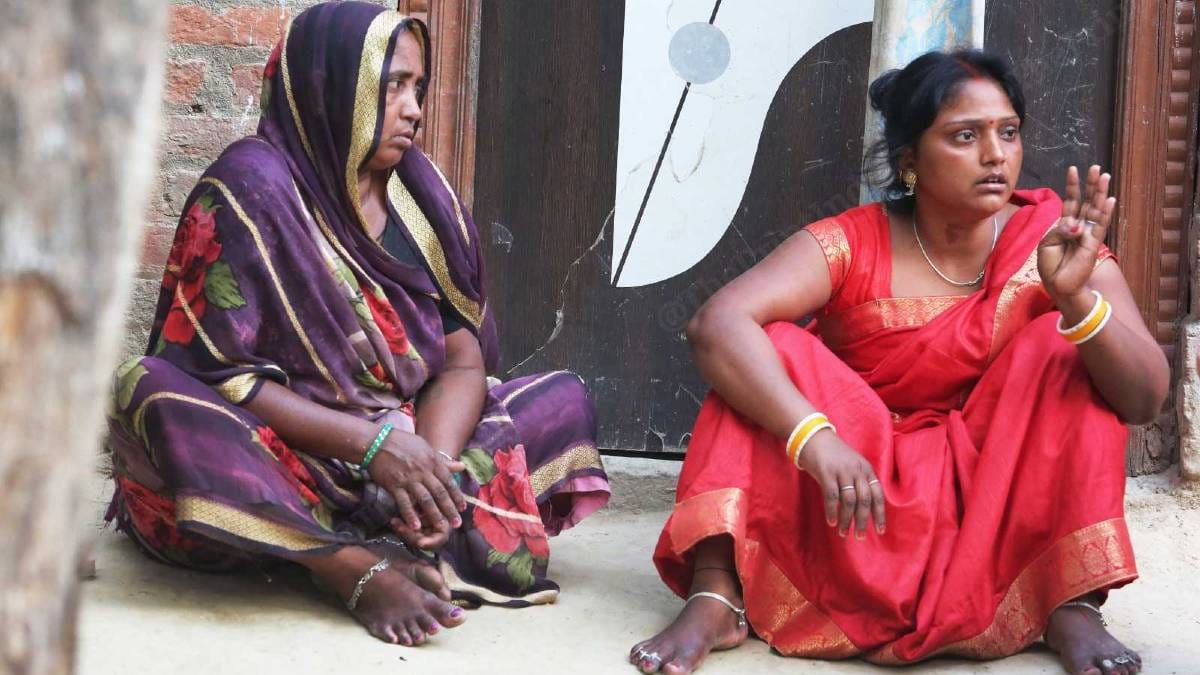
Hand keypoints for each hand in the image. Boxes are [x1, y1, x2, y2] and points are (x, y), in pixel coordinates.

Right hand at [367, 431, 466, 548]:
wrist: (377, 442)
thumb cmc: (402, 443)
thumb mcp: (426, 448)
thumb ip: (443, 461)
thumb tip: (462, 466)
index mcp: (432, 461)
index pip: (448, 481)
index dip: (457, 496)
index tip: (463, 508)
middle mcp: (423, 471)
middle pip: (440, 493)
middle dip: (450, 509)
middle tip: (457, 524)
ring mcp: (409, 478)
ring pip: (425, 499)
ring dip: (434, 515)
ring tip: (441, 528)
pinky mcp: (394, 485)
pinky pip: (404, 502)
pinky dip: (410, 515)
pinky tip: (415, 526)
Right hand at [797, 430, 885, 538]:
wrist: (813, 437)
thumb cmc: (833, 454)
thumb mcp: (852, 465)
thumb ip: (859, 482)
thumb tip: (862, 509)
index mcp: (866, 469)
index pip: (878, 495)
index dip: (880, 514)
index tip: (880, 530)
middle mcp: (857, 470)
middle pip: (864, 500)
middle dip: (863, 520)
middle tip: (859, 536)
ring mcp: (842, 471)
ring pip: (849, 501)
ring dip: (846, 519)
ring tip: (843, 532)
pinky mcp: (826, 472)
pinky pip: (832, 496)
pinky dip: (832, 511)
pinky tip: (831, 521)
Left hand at [1038, 165, 1115, 302]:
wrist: (1057, 284)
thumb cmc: (1050, 265)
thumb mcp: (1046, 244)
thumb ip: (1058, 231)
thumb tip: (1076, 226)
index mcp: (1065, 225)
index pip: (1071, 201)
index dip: (1072, 186)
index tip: (1073, 169)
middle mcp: (1078, 226)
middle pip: (1087, 201)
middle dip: (1091, 184)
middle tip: (1096, 167)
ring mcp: (1087, 234)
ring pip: (1096, 209)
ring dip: (1100, 193)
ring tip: (1104, 176)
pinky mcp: (1093, 244)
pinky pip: (1100, 225)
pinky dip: (1105, 212)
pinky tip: (1110, 199)